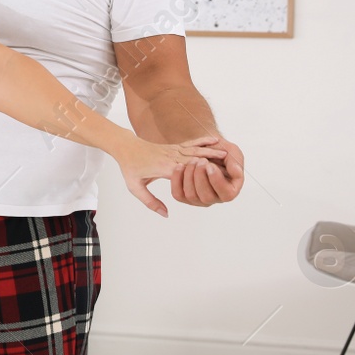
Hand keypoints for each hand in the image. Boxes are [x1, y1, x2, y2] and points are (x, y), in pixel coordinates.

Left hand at [114, 136, 229, 217]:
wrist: (125, 147)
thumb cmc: (130, 168)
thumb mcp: (135, 187)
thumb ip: (150, 202)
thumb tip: (165, 214)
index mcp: (163, 168)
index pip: (185, 171)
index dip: (199, 173)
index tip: (214, 176)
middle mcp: (170, 157)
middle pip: (194, 159)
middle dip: (210, 161)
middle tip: (228, 163)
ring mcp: (173, 150)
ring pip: (195, 150)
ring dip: (210, 151)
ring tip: (226, 153)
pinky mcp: (174, 147)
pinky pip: (191, 144)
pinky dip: (203, 141)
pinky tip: (214, 140)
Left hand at [168, 135, 244, 206]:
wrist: (205, 149)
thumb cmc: (222, 151)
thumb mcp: (232, 152)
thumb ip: (235, 162)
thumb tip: (236, 171)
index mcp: (230, 190)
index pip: (226, 193)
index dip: (217, 180)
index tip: (210, 165)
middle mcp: (215, 198)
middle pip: (207, 197)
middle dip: (201, 177)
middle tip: (200, 160)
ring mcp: (199, 199)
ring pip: (191, 195)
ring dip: (189, 176)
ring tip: (192, 160)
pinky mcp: (185, 197)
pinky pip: (178, 194)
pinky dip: (177, 180)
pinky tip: (180, 166)